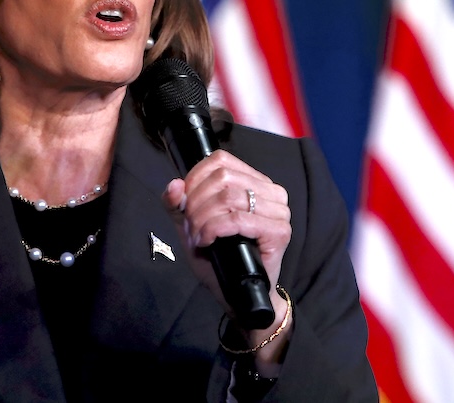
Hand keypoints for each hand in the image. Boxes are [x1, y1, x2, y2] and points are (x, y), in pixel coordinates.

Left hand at [162, 151, 292, 356]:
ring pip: (229, 197)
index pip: (220, 160)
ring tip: (198, 237)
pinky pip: (238, 220)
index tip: (184, 203)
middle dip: (196, 203)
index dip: (195, 178)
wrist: (238, 294)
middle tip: (191, 227)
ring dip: (203, 219)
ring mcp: (279, 211)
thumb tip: (173, 185)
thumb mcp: (191, 225)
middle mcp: (271, 191)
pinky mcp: (280, 231)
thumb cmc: (219, 257)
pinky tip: (207, 241)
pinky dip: (214, 229)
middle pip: (223, 178)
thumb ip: (178, 204)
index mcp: (254, 181)